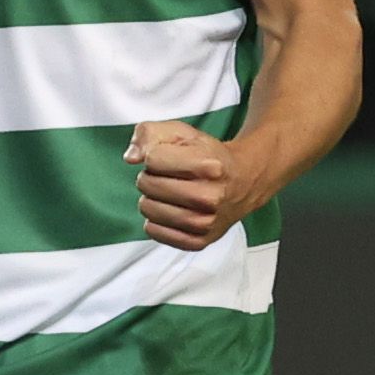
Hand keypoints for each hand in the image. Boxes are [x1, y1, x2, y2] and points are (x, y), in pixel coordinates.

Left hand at [129, 118, 252, 251]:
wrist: (243, 182)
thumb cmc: (208, 156)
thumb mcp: (182, 133)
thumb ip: (150, 134)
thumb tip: (131, 158)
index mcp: (209, 166)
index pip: (152, 159)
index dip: (156, 155)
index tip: (171, 157)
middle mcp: (210, 197)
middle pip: (147, 184)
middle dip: (152, 176)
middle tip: (172, 176)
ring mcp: (205, 223)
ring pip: (147, 209)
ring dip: (152, 198)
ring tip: (172, 192)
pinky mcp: (199, 241)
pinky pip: (154, 231)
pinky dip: (156, 220)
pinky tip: (172, 209)